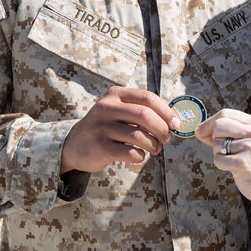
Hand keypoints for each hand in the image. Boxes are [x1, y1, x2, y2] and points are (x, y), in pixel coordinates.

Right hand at [61, 87, 179, 173]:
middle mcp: (106, 107)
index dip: (166, 111)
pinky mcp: (100, 146)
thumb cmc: (106, 127)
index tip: (176, 124)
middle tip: (166, 139)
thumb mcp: (118, 111)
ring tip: (155, 149)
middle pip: (145, 115)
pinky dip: (140, 155)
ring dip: (153, 144)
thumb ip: (141, 111)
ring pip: (139, 135)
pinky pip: (129, 152)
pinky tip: (140, 155)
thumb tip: (174, 120)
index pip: (148, 98)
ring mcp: (101, 127)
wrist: (74, 145)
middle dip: (162, 129)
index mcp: (115, 95)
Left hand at [195, 109, 250, 212]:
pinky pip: (218, 159)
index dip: (209, 122)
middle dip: (214, 137)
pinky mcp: (243, 163)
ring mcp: (250, 147)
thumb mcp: (247, 141)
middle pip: (219, 125)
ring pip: (217, 144)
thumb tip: (199, 129)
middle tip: (223, 148)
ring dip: (219, 153)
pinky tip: (233, 167)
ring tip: (233, 159)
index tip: (201, 130)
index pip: (225, 113)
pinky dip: (221, 164)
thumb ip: (225, 133)